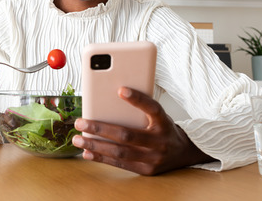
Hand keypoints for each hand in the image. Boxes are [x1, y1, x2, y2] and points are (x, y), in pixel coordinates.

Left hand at [72, 87, 213, 174]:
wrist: (183, 152)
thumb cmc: (163, 128)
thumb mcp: (158, 115)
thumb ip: (140, 108)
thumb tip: (111, 96)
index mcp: (164, 122)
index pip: (153, 108)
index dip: (138, 99)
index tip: (121, 90)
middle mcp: (160, 141)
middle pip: (127, 135)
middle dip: (100, 128)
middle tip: (80, 122)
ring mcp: (153, 158)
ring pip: (121, 152)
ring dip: (95, 145)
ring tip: (78, 139)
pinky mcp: (146, 170)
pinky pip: (121, 164)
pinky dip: (102, 158)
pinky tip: (87, 152)